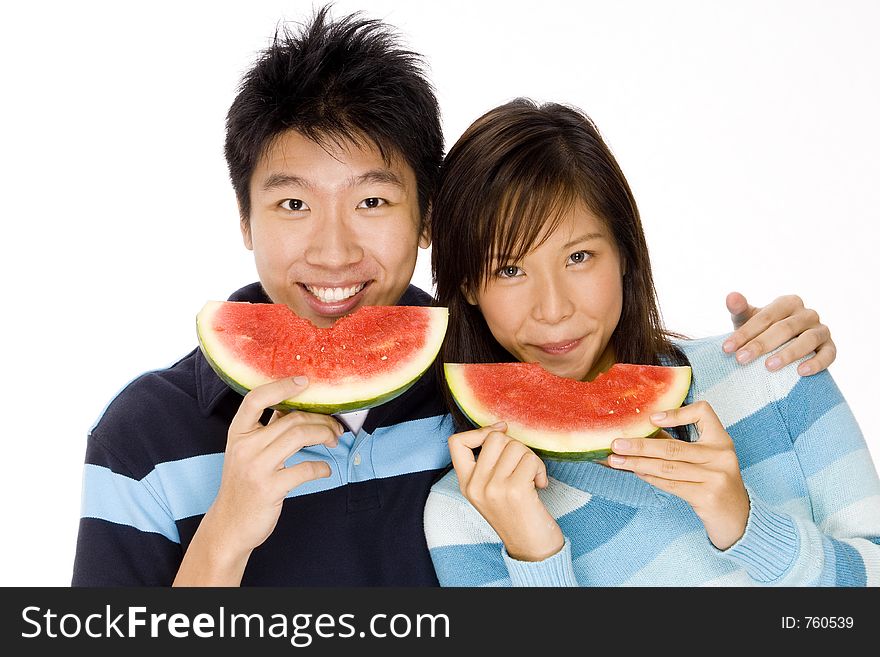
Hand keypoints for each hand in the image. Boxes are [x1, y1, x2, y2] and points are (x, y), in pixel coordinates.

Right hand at [204, 377, 341, 559]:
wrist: (228, 527)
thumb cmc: (243, 486)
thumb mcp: (247, 453)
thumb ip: (266, 429)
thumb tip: (294, 405)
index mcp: (237, 434)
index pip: (255, 399)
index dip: (281, 386)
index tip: (304, 381)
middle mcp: (244, 447)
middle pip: (291, 418)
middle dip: (320, 418)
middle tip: (334, 427)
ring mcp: (255, 468)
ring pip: (299, 436)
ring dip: (324, 435)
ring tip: (334, 440)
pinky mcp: (269, 488)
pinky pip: (305, 469)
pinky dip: (322, 468)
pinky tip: (326, 471)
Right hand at [448, 422, 563, 561]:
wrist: (532, 550)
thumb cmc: (517, 516)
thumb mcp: (491, 491)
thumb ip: (489, 464)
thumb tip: (500, 429)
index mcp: (466, 485)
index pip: (456, 442)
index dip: (480, 431)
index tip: (501, 432)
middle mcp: (475, 486)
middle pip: (495, 438)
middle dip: (516, 446)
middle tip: (524, 466)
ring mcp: (493, 489)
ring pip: (515, 447)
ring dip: (531, 459)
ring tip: (532, 478)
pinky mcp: (515, 491)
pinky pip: (531, 460)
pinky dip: (541, 470)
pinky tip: (540, 486)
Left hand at [607, 401, 748, 549]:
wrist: (739, 519)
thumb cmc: (716, 483)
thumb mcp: (707, 458)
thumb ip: (679, 443)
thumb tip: (640, 431)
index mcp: (722, 440)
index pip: (703, 412)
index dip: (676, 412)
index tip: (652, 418)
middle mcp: (721, 456)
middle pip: (673, 446)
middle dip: (640, 445)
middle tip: (616, 443)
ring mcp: (715, 477)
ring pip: (667, 467)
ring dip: (637, 463)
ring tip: (616, 460)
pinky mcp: (706, 497)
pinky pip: (670, 484)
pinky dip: (649, 477)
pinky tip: (635, 472)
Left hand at [723, 291, 834, 375]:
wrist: (782, 346)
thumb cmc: (763, 331)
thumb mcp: (749, 319)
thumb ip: (740, 309)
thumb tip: (731, 296)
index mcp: (788, 303)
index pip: (765, 317)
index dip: (745, 332)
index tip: (727, 348)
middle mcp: (807, 313)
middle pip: (784, 328)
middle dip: (760, 345)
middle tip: (741, 360)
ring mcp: (821, 329)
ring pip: (808, 340)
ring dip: (788, 354)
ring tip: (769, 367)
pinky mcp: (830, 346)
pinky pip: (828, 354)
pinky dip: (816, 363)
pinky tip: (801, 372)